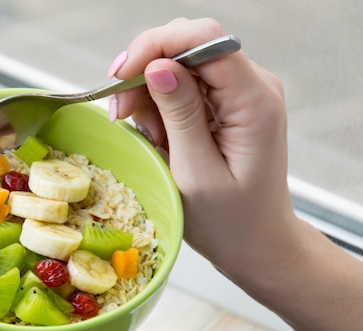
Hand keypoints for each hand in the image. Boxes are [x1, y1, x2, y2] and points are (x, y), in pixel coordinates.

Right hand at [109, 18, 362, 330]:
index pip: (204, 39)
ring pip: (179, 64)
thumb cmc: (230, 222)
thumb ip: (179, 114)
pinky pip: (183, 87)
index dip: (155, 46)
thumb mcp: (196, 172)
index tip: (119, 76)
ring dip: (148, 93)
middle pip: (188, 45)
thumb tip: (158, 66)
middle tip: (121, 112)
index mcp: (254, 100)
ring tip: (144, 136)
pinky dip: (158, 107)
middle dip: (145, 70)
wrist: (257, 245)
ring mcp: (240, 94)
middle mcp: (252, 86)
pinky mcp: (226, 105)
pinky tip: (157, 137)